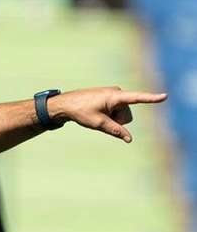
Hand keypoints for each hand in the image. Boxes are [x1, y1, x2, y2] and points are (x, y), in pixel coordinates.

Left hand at [52, 87, 166, 142]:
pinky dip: (109, 115)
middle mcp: (117, 92)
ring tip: (97, 114)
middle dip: (117, 121)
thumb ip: (115, 130)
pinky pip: (116, 111)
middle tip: (99, 118)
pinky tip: (97, 112)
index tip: (165, 96)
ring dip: (112, 118)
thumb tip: (129, 139)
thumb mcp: (98, 123)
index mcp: (115, 96)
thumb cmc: (81, 112)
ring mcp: (113, 94)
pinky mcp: (110, 97)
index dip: (151, 99)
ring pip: (122, 114)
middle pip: (127, 115)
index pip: (136, 98)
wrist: (66, 104)